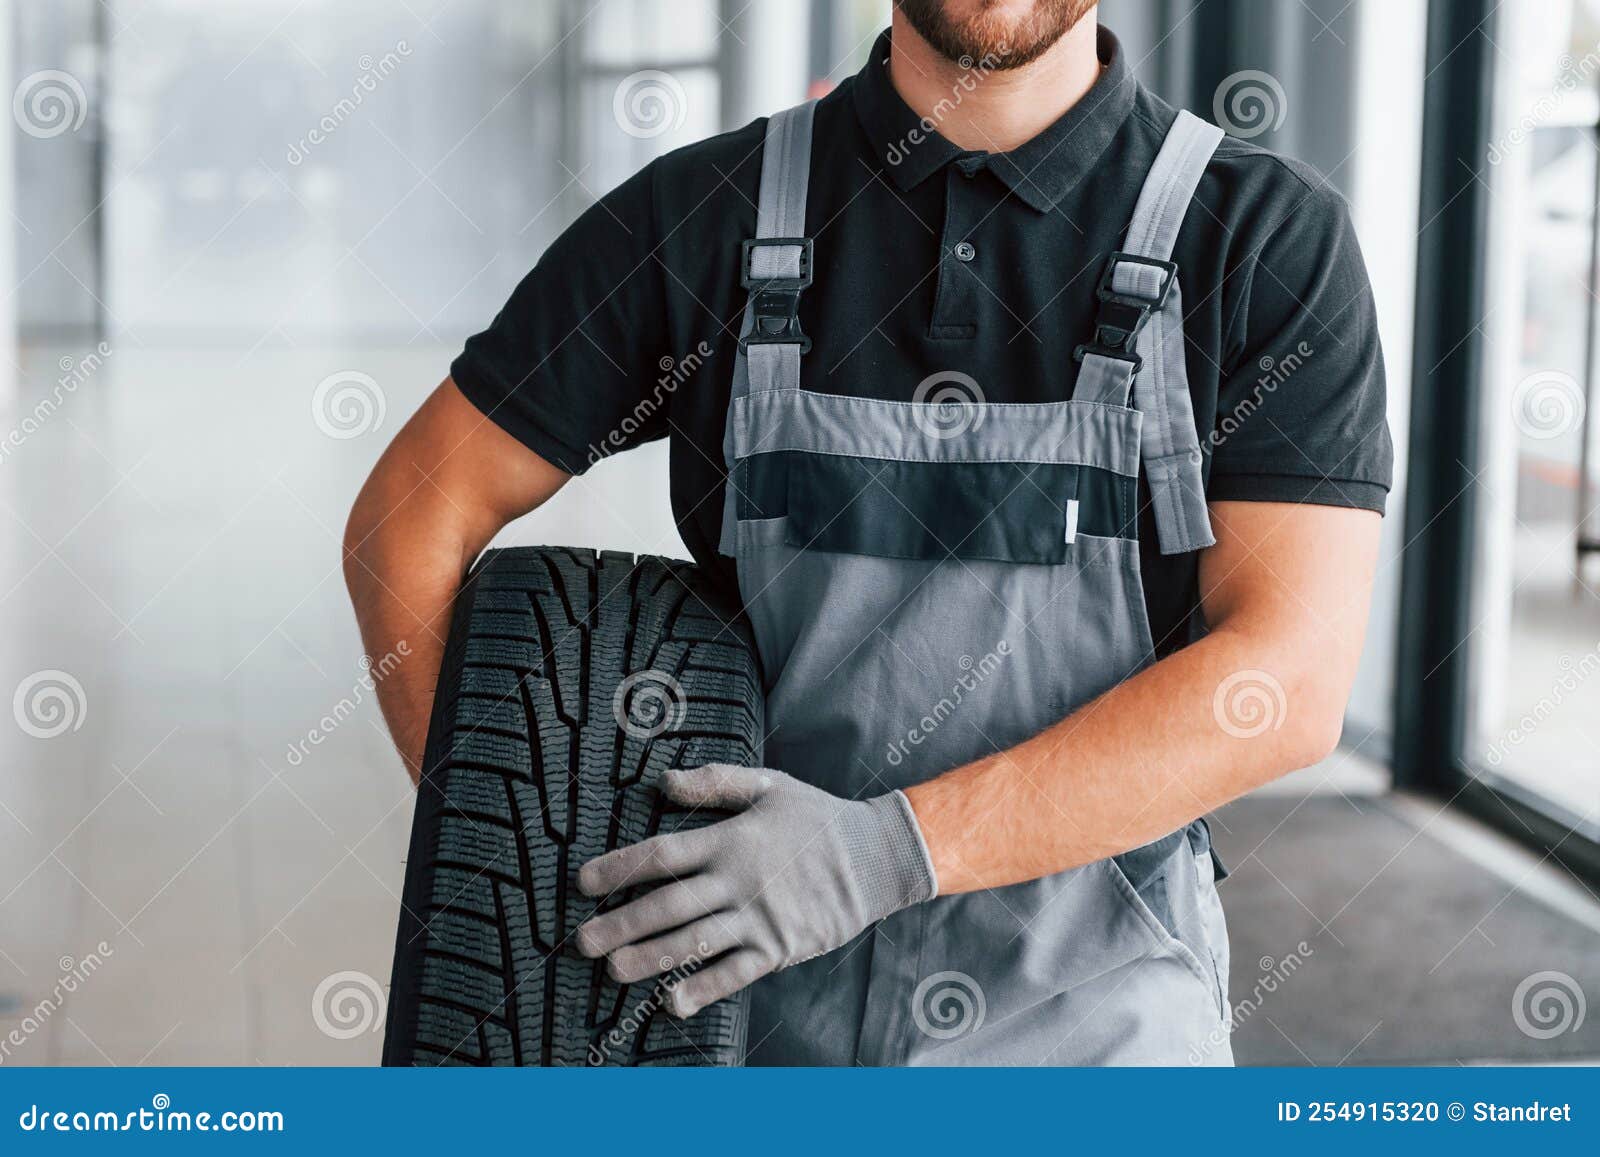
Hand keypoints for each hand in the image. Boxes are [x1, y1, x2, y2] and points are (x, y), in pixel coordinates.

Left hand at [575, 765, 937, 1016]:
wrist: (875, 858)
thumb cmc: (817, 818)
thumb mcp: (769, 785)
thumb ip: (715, 782)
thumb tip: (663, 781)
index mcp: (731, 840)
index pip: (663, 854)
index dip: (620, 867)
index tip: (583, 880)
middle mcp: (739, 882)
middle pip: (669, 906)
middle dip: (621, 923)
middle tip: (582, 941)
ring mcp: (759, 919)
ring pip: (694, 943)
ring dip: (650, 959)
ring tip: (612, 971)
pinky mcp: (778, 948)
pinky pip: (734, 974)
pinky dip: (702, 990)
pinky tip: (670, 1003)